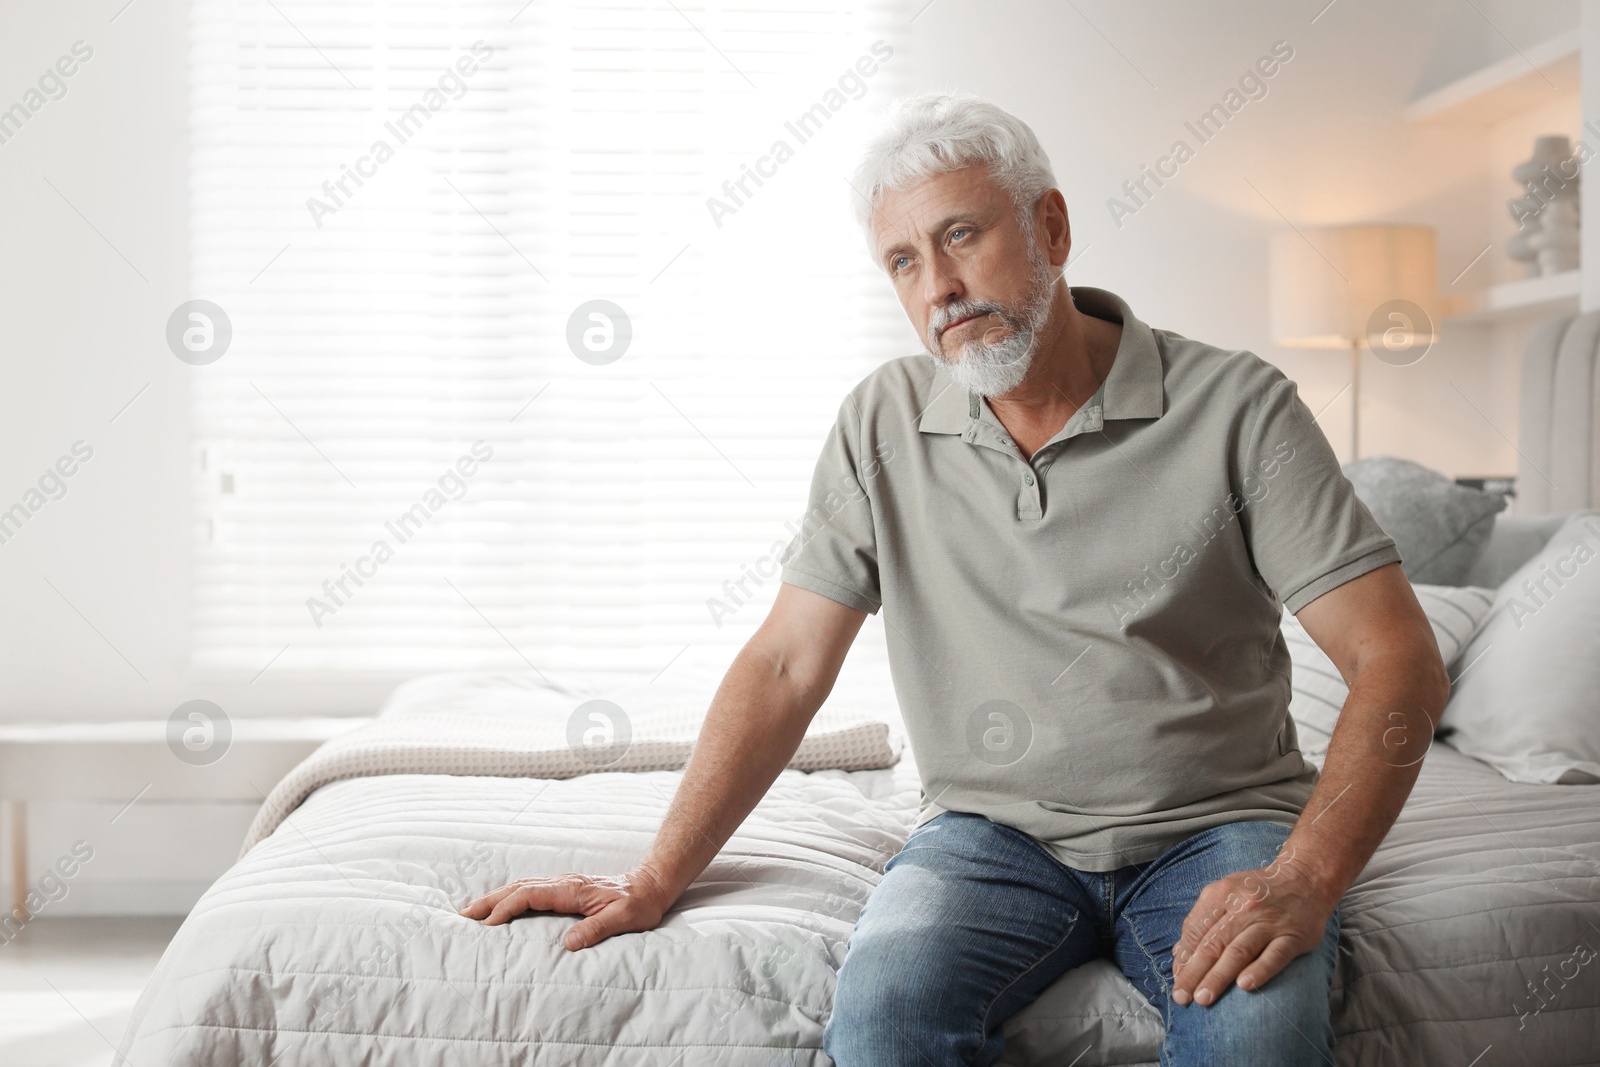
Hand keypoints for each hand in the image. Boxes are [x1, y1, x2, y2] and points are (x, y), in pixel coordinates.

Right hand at [459, 866, 671, 950]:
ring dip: (497, 897)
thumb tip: (568, 944)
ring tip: (473, 911)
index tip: (488, 924)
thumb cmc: (640, 904)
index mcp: (573, 889)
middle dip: (490, 900)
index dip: (507, 908)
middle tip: (463, 915)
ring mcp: (564, 884)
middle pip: (519, 887)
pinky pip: (531, 890)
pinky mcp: (566, 889)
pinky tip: (502, 906)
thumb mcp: (624, 919)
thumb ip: (597, 929)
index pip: (531, 895)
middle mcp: (564, 883)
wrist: (651, 885)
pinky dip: (511, 896)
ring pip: (522, 886)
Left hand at [1170, 846, 1337, 1007]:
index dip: (1184, 957)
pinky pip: (1275, 956)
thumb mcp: (1225, 892)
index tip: (1177, 980)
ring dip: (1218, 976)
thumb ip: (1203, 919)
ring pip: (1239, 951)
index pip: (1196, 929)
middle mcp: (1243, 907)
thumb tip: (1179, 954)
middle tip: (1181, 996)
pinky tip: (1244, 986)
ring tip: (1203, 998)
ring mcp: (1269, 922)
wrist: (1306, 879)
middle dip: (1193, 972)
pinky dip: (1259, 971)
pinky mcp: (1293, 936)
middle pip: (1213, 943)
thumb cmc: (1258, 891)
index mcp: (1221, 894)